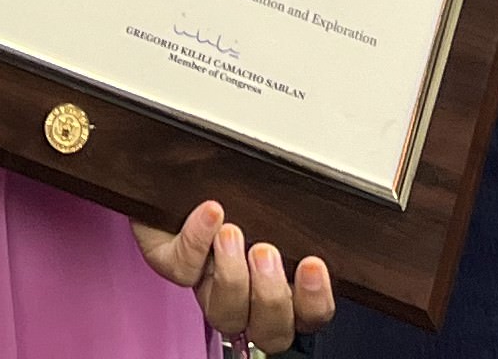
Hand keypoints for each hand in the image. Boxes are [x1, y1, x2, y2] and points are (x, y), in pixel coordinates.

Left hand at [133, 202, 334, 351]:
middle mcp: (245, 295)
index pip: (308, 315)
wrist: (175, 166)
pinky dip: (195, 242)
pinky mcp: (170, 263)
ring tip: (232, 234)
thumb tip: (327, 200)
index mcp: (280, 283)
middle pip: (270, 331)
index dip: (315, 302)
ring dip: (231, 277)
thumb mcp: (276, 195)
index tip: (313, 266)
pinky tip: (209, 214)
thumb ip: (300, 211)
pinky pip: (182, 270)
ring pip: (224, 314)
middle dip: (271, 297)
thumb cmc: (234, 185)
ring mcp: (206, 285)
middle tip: (266, 252)